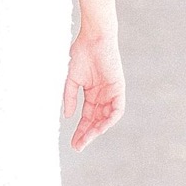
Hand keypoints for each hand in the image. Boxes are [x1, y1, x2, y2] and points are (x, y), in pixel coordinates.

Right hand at [64, 29, 124, 151]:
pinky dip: (110, 119)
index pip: (86, 117)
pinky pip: (117, 109)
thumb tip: (67, 116)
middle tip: (78, 147)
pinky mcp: (118, 88)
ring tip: (87, 139)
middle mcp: (102, 96)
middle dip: (87, 134)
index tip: (73, 144)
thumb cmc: (80, 54)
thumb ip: (69, 97)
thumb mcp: (71, 80)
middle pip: (95, 121)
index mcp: (91, 94)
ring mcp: (111, 93)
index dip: (80, 131)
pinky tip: (100, 127)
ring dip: (97, 130)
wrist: (93, 38)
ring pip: (106, 118)